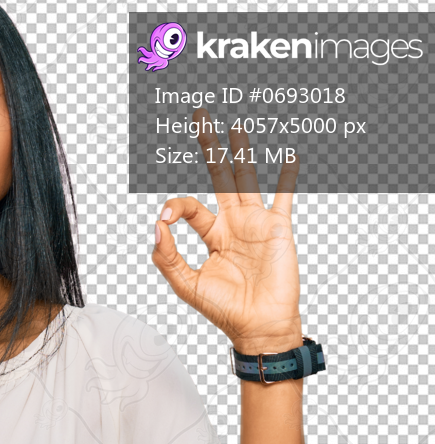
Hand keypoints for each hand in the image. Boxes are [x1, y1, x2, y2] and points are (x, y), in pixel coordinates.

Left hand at [151, 107, 302, 354]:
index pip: (189, 208)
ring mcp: (256, 223)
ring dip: (241, 153)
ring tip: (235, 126)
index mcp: (211, 236)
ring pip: (247, 179)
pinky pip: (283, 198)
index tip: (165, 219)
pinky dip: (286, 177)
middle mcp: (232, 224)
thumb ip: (168, 258)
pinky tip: (287, 156)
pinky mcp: (278, 229)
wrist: (259, 325)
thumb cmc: (225, 310)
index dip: (174, 208)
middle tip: (200, 117)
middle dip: (209, 149)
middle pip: (218, 178)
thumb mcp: (187, 286)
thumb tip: (156, 228)